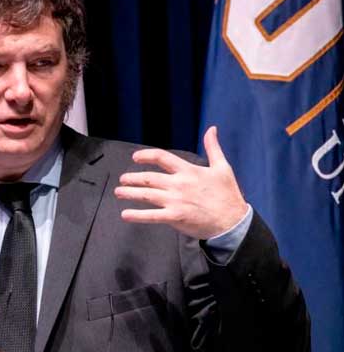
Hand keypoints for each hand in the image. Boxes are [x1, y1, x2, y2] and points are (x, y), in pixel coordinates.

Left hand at [113, 126, 248, 239]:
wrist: (233, 222)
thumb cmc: (228, 195)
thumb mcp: (223, 167)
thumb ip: (213, 148)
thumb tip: (212, 129)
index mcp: (189, 171)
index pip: (162, 157)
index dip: (146, 155)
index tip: (135, 157)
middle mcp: (179, 184)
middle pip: (149, 178)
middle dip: (132, 178)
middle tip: (122, 179)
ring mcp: (176, 201)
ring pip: (146, 195)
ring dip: (130, 193)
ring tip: (119, 192)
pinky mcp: (175, 217)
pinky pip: (151, 215)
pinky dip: (136, 215)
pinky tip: (125, 215)